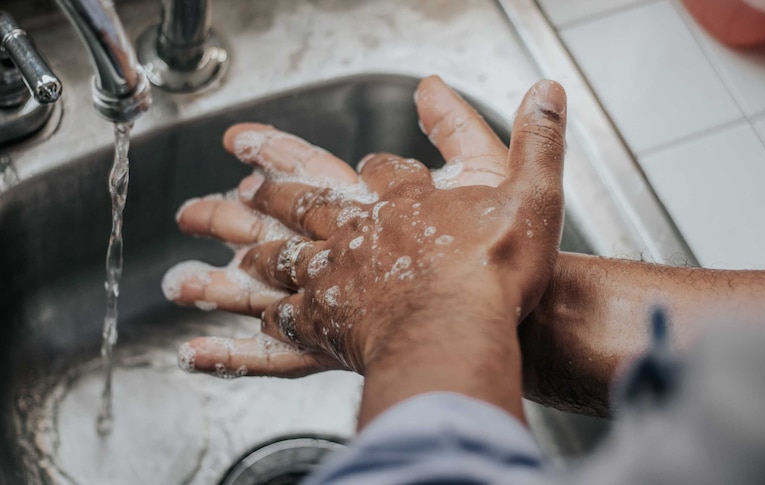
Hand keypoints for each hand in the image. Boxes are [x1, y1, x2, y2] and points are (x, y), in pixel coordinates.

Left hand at [167, 76, 557, 374]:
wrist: (459, 331)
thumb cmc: (495, 270)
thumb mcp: (533, 192)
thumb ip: (538, 139)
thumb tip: (547, 89)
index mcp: (404, 200)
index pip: (379, 170)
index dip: (376, 167)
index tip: (364, 165)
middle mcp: (360, 232)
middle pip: (305, 202)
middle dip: (270, 191)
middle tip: (237, 182)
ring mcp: (336, 277)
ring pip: (279, 255)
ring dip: (246, 246)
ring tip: (209, 247)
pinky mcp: (326, 326)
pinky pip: (281, 323)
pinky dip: (256, 325)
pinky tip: (239, 328)